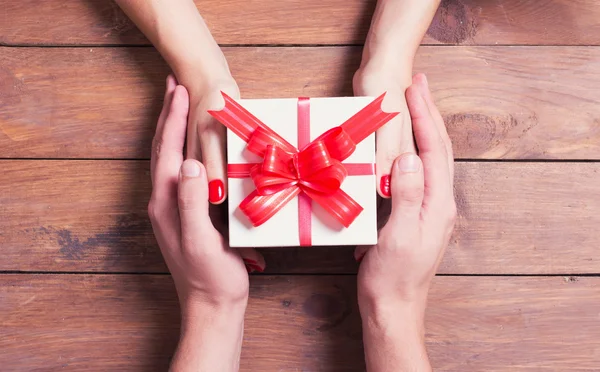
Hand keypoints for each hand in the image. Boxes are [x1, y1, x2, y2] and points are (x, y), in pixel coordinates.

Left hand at [148, 76, 264, 370]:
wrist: (210, 306)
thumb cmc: (211, 276)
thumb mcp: (203, 240)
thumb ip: (193, 202)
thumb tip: (192, 163)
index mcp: (167, 202)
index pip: (170, 151)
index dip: (174, 119)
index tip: (180, 89)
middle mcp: (164, 201)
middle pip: (163, 149)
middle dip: (167, 116)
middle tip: (173, 86)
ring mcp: (173, 209)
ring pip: (170, 159)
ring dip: (173, 130)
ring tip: (178, 107)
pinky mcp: (185, 215)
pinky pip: (181, 172)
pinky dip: (184, 149)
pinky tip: (193, 147)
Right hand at [356, 74, 454, 370]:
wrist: (394, 307)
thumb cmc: (393, 277)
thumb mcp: (400, 236)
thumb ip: (408, 196)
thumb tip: (408, 157)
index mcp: (437, 205)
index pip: (432, 150)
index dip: (424, 116)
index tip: (414, 88)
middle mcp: (440, 203)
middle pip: (438, 149)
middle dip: (429, 114)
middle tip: (419, 85)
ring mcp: (430, 210)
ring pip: (431, 159)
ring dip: (423, 129)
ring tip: (414, 106)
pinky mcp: (418, 216)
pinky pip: (420, 173)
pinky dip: (413, 150)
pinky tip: (403, 147)